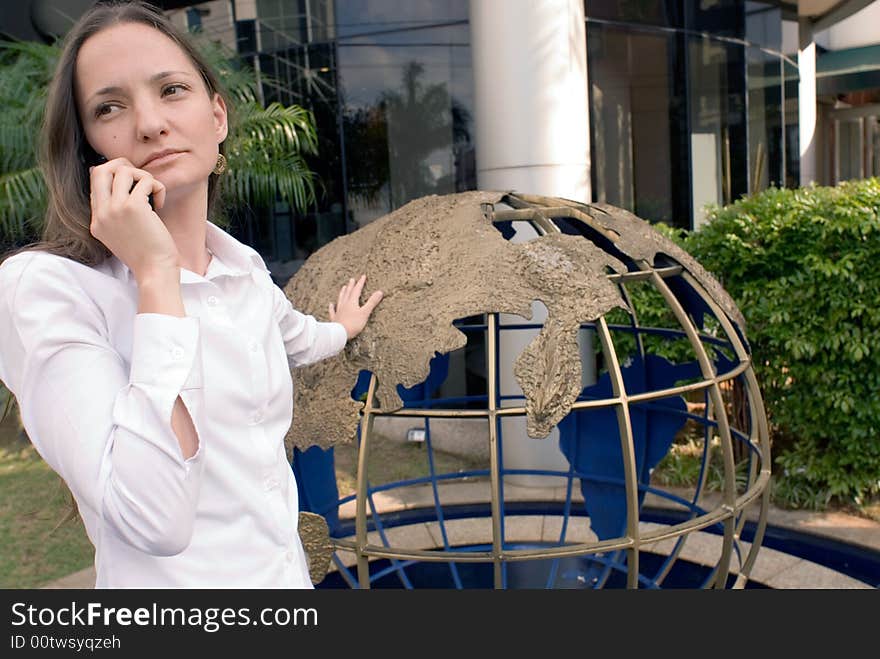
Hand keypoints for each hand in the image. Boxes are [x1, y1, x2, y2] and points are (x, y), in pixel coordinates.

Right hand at [88, 157, 175, 283]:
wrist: (154, 271)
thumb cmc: (146, 255)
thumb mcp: (121, 235)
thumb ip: (115, 215)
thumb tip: (122, 186)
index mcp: (96, 220)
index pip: (94, 181)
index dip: (115, 175)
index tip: (133, 185)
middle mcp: (101, 213)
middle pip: (101, 170)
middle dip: (123, 166)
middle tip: (141, 181)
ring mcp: (115, 209)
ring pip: (124, 170)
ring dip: (144, 177)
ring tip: (153, 194)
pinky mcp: (133, 208)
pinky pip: (146, 181)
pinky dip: (158, 188)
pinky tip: (160, 204)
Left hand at [328, 274, 382, 339]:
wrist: (340, 333)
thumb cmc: (353, 324)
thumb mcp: (365, 313)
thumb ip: (372, 302)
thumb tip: (379, 292)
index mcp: (352, 302)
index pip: (357, 290)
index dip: (360, 283)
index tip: (363, 276)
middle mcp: (344, 304)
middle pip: (348, 293)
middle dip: (350, 286)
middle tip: (351, 279)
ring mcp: (339, 311)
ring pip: (340, 299)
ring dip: (342, 293)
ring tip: (343, 287)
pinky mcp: (335, 318)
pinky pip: (333, 311)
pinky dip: (332, 307)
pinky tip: (331, 304)